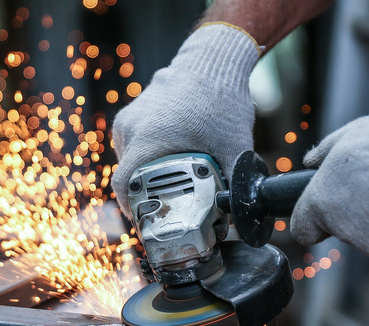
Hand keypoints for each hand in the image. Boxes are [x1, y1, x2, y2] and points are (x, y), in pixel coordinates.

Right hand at [111, 23, 260, 218]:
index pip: (124, 187)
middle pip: (129, 176)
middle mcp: (131, 129)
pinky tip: (168, 160)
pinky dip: (146, 156)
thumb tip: (243, 217)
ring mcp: (130, 118)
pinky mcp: (133, 111)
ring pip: (130, 160)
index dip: (134, 210)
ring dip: (145, 175)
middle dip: (145, 195)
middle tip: (166, 208)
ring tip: (168, 185)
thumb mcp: (234, 147)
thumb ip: (238, 184)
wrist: (213, 61)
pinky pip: (133, 143)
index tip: (148, 221)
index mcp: (147, 140)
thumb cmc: (221, 100)